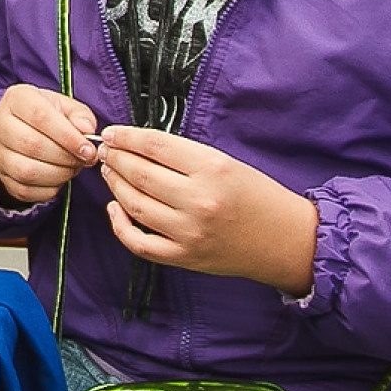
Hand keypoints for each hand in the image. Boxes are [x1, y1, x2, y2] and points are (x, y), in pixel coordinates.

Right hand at [0, 83, 98, 206]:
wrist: (25, 132)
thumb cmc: (49, 117)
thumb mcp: (66, 107)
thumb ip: (80, 116)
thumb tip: (86, 130)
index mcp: (16, 99)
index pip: (40, 116)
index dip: (67, 136)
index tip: (88, 149)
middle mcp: (0, 123)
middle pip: (32, 145)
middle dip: (65, 156)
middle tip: (84, 159)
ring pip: (27, 171)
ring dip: (59, 174)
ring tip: (73, 167)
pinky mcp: (3, 176)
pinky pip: (26, 190)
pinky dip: (49, 188)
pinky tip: (60, 177)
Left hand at [97, 125, 318, 293]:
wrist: (285, 240)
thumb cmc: (255, 194)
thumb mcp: (223, 161)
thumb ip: (181, 154)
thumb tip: (135, 144)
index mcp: (211, 169)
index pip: (154, 146)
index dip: (126, 136)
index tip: (112, 132)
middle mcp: (199, 201)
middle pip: (139, 174)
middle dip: (115, 158)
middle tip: (105, 150)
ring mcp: (190, 233)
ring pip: (134, 204)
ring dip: (114, 184)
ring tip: (109, 171)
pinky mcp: (185, 258)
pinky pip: (140, 243)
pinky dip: (120, 225)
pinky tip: (115, 208)